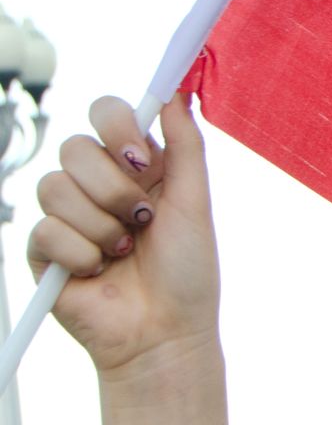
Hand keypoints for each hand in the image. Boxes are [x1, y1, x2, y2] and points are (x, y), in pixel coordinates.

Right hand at [26, 94, 219, 377]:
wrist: (164, 333)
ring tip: (125, 252)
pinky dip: (83, 254)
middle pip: (74, 147)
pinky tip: (100, 271)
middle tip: (141, 220)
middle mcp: (99, 185)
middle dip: (114, 189)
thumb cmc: (187, 273)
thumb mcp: (195, 202)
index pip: (105, 114)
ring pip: (55, 187)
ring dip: (102, 226)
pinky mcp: (43, 250)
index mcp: (136, 167)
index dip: (116, 127)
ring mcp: (68, 216)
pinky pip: (45, 230)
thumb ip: (186, 145)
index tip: (140, 157)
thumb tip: (179, 91)